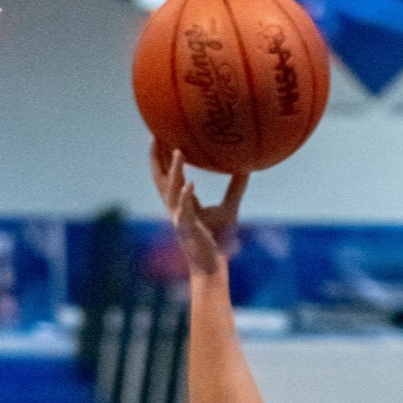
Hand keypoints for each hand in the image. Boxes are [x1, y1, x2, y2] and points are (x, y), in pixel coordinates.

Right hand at [151, 142, 247, 277]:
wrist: (213, 267)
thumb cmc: (219, 240)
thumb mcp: (229, 208)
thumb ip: (235, 187)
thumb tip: (247, 167)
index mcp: (182, 203)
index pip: (168, 176)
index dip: (163, 158)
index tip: (160, 136)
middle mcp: (176, 208)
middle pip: (160, 179)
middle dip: (156, 158)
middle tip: (155, 135)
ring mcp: (178, 219)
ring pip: (172, 191)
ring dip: (175, 171)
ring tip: (178, 151)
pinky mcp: (187, 230)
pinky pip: (184, 211)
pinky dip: (186, 197)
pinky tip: (191, 183)